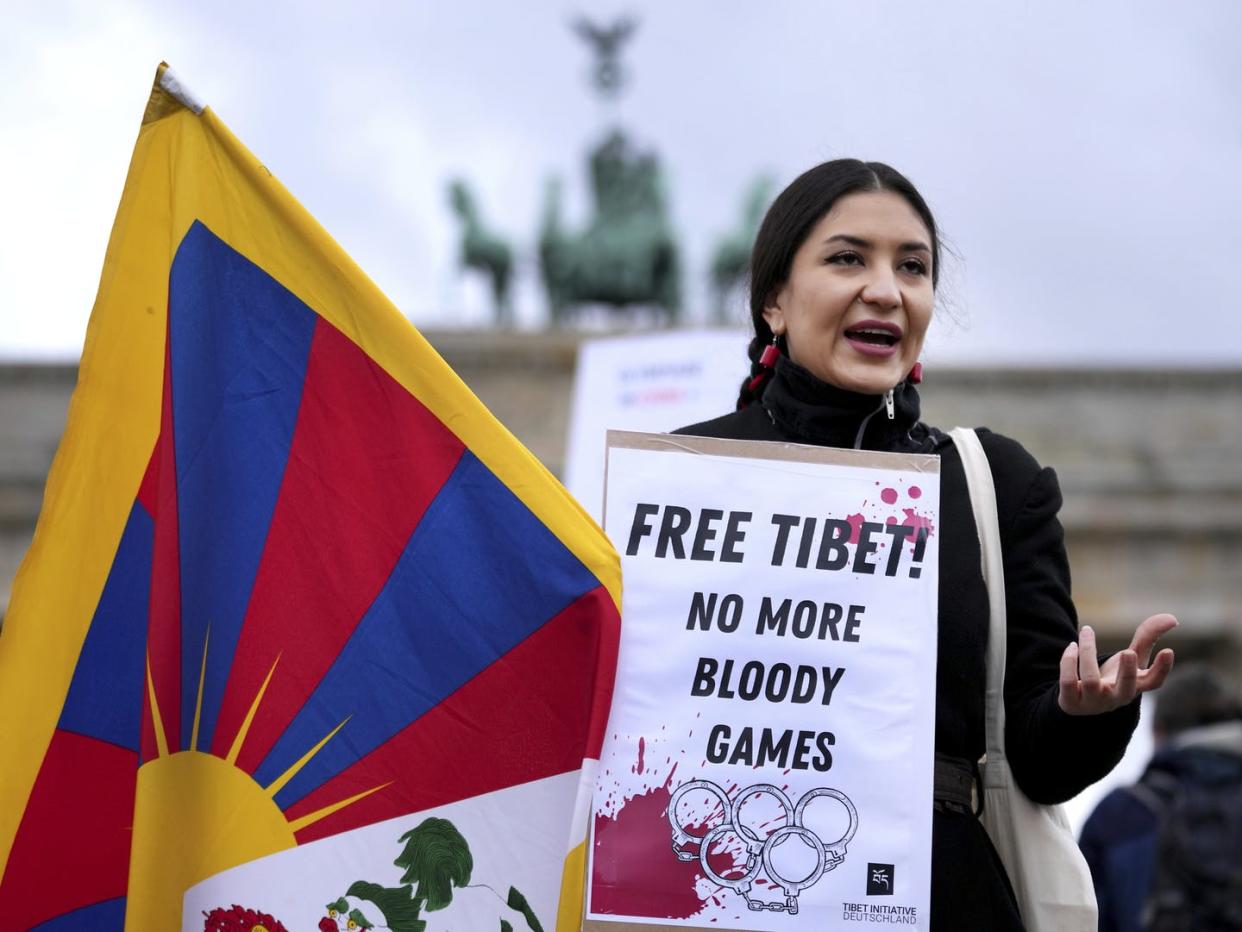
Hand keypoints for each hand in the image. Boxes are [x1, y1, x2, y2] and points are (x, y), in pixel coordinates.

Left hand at [1058, 613, 1176, 714]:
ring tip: (1087, 631)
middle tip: (1128, 653)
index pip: (1153, 682)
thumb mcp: (1131, 658)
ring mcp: (1093, 702)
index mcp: (1134, 686)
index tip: (1168, 650)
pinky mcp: (1071, 702)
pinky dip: (1068, 661)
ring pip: (1091, 679)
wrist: (1082, 701)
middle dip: (1128, 671)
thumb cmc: (1113, 677)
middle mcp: (1116, 697)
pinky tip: (1072, 646)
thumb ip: (1148, 638)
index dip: (1162, 669)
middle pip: (1126, 689)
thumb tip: (1172, 618)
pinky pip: (1068, 682)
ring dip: (1087, 652)